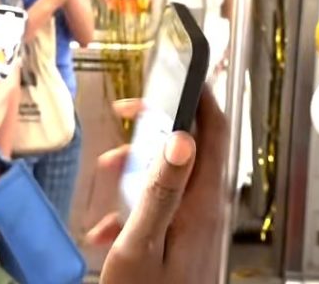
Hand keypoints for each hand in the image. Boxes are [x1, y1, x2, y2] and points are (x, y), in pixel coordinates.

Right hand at [88, 91, 227, 283]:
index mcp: (201, 201)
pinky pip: (160, 211)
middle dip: (152, 133)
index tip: (175, 75)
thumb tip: (182, 136)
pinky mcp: (183, 244)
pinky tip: (106, 233)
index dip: (198, 96)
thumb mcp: (142, 243)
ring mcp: (195, 227)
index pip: (213, 130)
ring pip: (168, 178)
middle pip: (187, 149)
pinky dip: (132, 212)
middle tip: (124, 123)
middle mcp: (205, 209)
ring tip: (105, 184)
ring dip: (135, 174)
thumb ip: (161, 188)